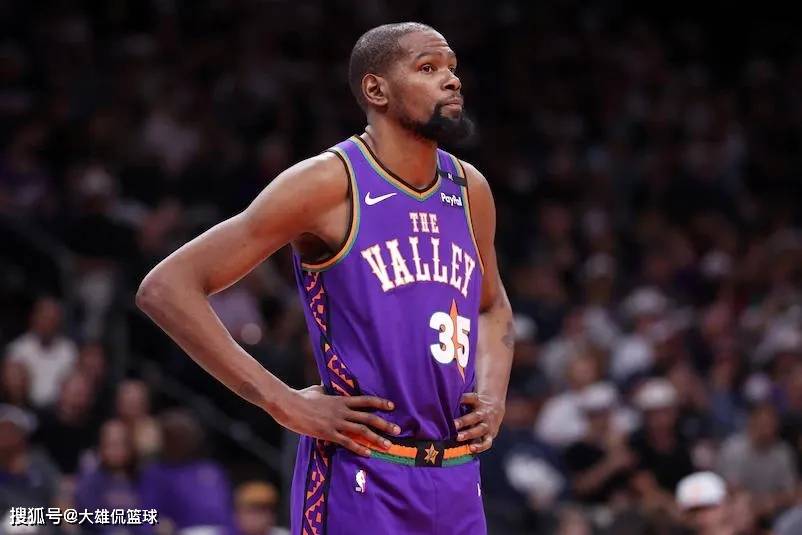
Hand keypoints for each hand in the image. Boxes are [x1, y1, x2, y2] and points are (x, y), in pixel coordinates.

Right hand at [278, 385, 400, 456]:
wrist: (289, 405)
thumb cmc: (301, 396)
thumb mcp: (316, 390)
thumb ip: (325, 390)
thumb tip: (325, 386)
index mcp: (340, 399)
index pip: (365, 400)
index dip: (380, 403)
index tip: (392, 406)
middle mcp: (342, 411)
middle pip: (368, 417)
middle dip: (384, 424)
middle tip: (397, 430)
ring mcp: (336, 422)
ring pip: (361, 430)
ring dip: (376, 438)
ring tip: (388, 445)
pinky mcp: (328, 433)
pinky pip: (347, 442)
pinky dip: (359, 448)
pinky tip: (368, 453)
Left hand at [453, 392, 504, 452]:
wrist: (495, 410)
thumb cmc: (476, 405)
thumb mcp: (471, 399)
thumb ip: (461, 401)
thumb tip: (442, 400)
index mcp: (478, 402)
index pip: (472, 398)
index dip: (464, 398)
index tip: (456, 400)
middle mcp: (484, 414)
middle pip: (475, 417)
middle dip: (463, 421)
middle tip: (453, 425)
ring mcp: (488, 425)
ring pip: (480, 430)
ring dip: (469, 434)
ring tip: (458, 438)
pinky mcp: (491, 435)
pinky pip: (487, 442)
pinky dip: (480, 447)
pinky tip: (471, 449)